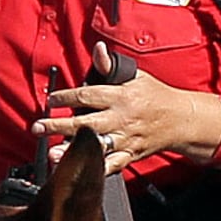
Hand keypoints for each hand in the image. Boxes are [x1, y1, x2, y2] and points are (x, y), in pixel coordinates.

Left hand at [42, 70, 220, 176]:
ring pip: (96, 146)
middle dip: (59, 126)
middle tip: (38, 128)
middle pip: (86, 123)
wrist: (181, 120)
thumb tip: (98, 49)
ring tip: (52, 153)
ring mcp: (126, 139)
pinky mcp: (130, 155)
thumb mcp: (135, 75)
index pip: (88, 95)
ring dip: (73, 151)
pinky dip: (94, 169)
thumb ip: (110, 66)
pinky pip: (111, 165)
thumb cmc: (154, 95)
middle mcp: (122, 118)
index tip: (51, 99)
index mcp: (121, 96)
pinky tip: (77, 170)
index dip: (67, 97)